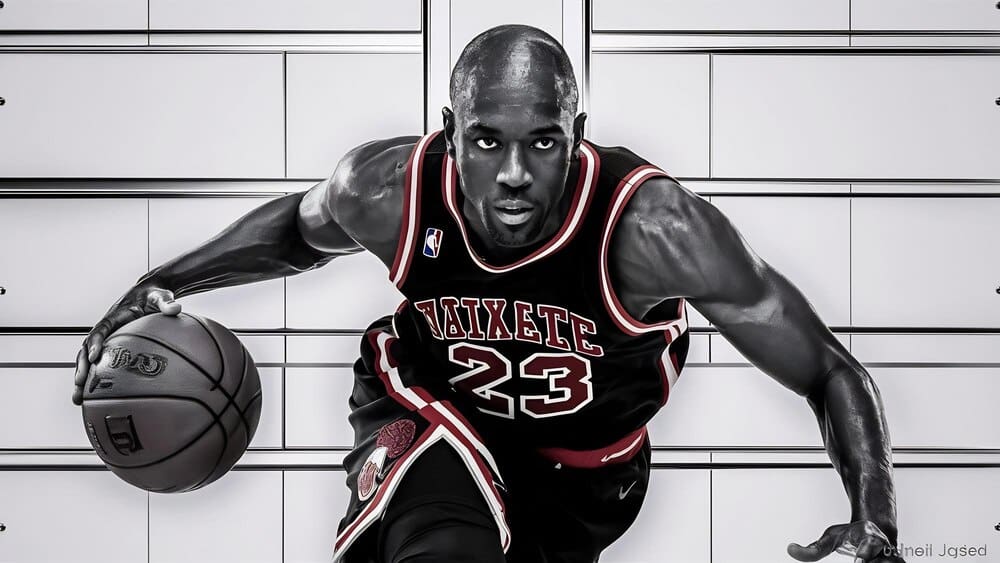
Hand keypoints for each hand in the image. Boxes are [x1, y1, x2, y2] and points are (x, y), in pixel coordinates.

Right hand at [71, 284, 180, 405]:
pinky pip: (100, 364)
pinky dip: (95, 380)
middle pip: (86, 349)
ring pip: (88, 360)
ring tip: (79, 399)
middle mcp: (105, 329)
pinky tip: (95, 399)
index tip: (93, 357)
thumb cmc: (154, 295)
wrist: (150, 294)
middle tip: (80, 385)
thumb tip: (175, 309)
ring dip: (81, 378)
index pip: (99, 331)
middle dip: (81, 367)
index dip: (95, 344)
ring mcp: (107, 340)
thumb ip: (166, 303)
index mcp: (113, 317)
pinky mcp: (112, 347)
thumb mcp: (161, 297)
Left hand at [788, 520, 904, 561]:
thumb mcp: (830, 538)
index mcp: (869, 535)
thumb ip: (812, 549)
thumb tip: (790, 550)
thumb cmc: (851, 536)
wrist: (874, 532)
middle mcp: (886, 547)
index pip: (870, 544)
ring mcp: (895, 558)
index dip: (865, 555)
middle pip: (884, 562)